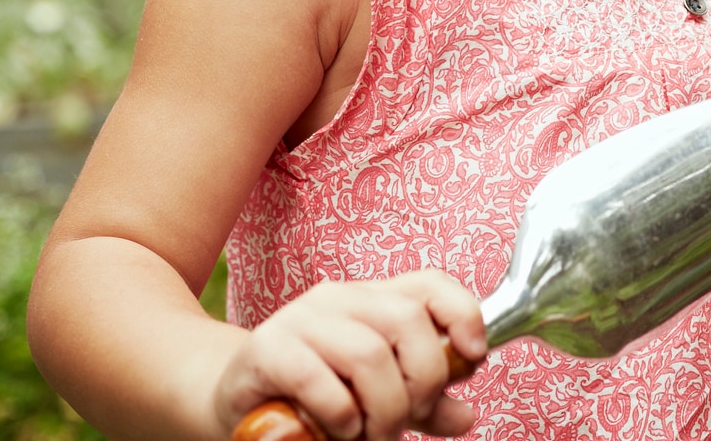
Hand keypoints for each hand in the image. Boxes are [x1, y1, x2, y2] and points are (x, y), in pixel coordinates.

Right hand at [211, 272, 485, 440]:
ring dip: (382, 410)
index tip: (473, 358)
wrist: (236, 402)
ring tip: (371, 435)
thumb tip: (466, 415)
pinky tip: (340, 430)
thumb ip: (422, 403)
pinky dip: (339, 413)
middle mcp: (338, 299)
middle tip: (407, 422)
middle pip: (407, 321)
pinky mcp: (266, 349)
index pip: (430, 284)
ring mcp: (300, 319)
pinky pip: (315, 376)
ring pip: (368, 353)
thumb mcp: (377, 398)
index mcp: (372, 300)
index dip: (462, 314)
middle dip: (422, 382)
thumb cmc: (314, 397)